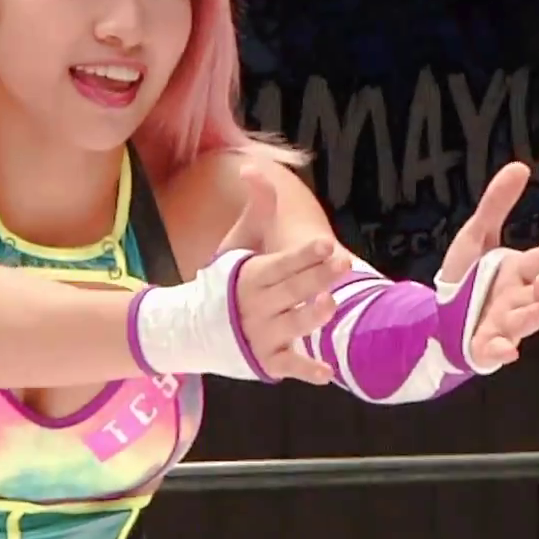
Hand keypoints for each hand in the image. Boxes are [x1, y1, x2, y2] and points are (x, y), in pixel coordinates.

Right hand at [213, 164, 345, 383]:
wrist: (193, 328)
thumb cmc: (225, 280)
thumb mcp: (237, 244)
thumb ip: (256, 210)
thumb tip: (252, 166)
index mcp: (249, 275)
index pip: (280, 263)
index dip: (303, 254)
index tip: (326, 243)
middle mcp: (255, 305)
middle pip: (291, 291)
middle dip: (318, 277)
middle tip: (345, 262)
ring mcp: (261, 335)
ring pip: (292, 327)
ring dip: (311, 318)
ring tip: (331, 305)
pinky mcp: (267, 361)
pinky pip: (289, 367)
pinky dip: (307, 371)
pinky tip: (328, 372)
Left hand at [438, 161, 538, 369]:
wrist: (443, 316)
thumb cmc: (469, 276)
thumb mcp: (476, 236)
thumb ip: (497, 204)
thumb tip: (520, 166)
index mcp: (518, 272)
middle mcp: (518, 299)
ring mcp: (506, 325)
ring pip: (526, 323)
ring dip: (531, 317)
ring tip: (534, 308)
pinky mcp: (489, 347)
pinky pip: (499, 351)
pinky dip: (504, 351)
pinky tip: (507, 349)